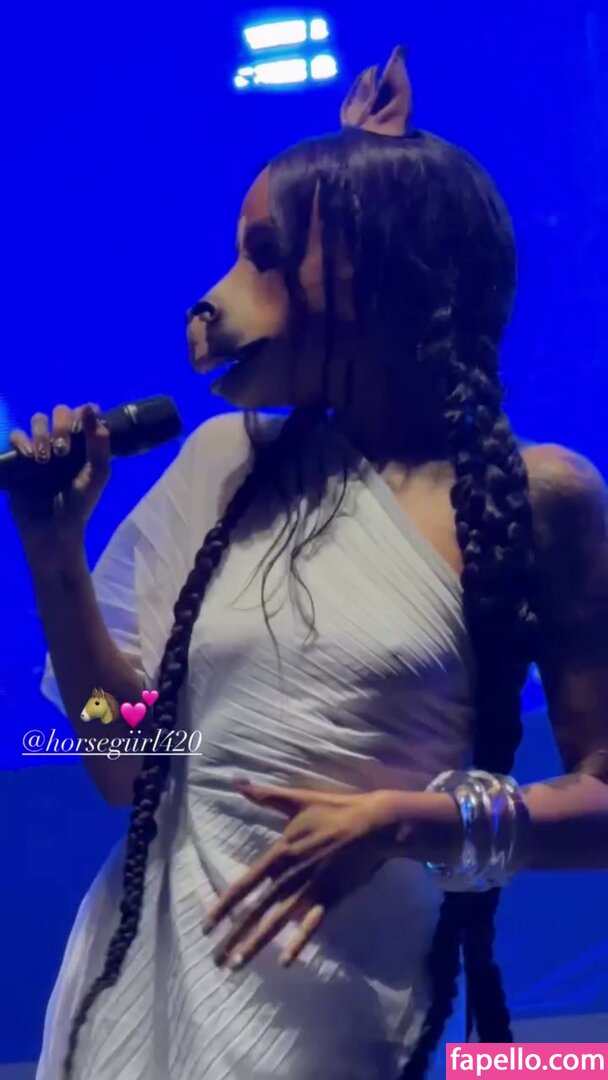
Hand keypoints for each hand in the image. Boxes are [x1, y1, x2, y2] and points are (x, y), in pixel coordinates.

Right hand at [8, 403, 110, 552]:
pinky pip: (16, 436)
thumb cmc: (80, 504)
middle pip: (60, 411)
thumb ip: (99, 441)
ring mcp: (41, 448)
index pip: (84, 413)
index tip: (82, 425)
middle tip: (63, 449)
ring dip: (42, 433)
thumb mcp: (98, 473)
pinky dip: (22, 441)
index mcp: (85, 444)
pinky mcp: (20, 458)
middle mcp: (64, 441)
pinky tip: (29, 457)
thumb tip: (89, 406)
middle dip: (61, 425)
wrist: (53, 529)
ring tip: (45, 458)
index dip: (83, 413)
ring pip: (38, 420)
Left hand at [204, 781, 399, 969]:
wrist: (373, 824)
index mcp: (281, 853)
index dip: (224, 906)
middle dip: (233, 936)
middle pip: (256, 910)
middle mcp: (291, 875)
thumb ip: (266, 796)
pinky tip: (286, 963)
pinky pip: (311, 925)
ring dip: (256, 945)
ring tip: (236, 965)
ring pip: (277, 921)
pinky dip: (298, 943)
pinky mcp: (331, 898)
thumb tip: (238, 782)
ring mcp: (311, 889)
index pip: (245, 884)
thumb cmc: (335, 809)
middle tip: (214, 959)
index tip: (206, 925)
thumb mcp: (298, 800)